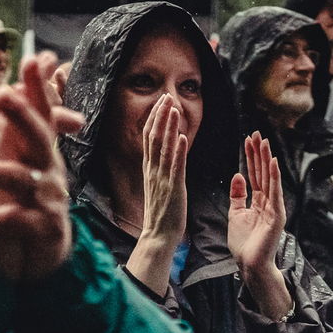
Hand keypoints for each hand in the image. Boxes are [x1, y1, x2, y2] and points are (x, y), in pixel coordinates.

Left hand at [0, 53, 79, 280]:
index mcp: (38, 152)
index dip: (38, 87)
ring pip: (17, 179)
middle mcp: (48, 171)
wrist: (41, 260)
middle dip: (24, 114)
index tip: (34, 58)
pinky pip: (15, 221)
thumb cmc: (20, 204)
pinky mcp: (42, 229)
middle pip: (39, 137)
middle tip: (5, 93)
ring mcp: (48, 200)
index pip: (39, 113)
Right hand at [139, 93, 189, 242]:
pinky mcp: (173, 188)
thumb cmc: (161, 212)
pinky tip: (183, 137)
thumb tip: (166, 149)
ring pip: (163, 147)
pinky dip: (178, 151)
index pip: (150, 137)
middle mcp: (153, 170)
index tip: (161, 102)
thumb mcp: (157, 184)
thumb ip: (159, 166)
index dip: (155, 117)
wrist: (158, 236)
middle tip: (166, 96)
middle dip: (160, 115)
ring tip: (173, 109)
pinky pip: (175, 167)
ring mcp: (162, 179)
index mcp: (149, 169)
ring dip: (169, 126)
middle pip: (153, 137)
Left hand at [228, 132, 291, 321]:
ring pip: (269, 179)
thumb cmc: (244, 243)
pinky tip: (273, 164)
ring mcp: (274, 208)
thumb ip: (238, 195)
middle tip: (257, 133)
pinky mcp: (277, 216)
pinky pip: (275, 193)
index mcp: (258, 201)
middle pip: (262, 172)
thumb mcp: (235, 214)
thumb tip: (237, 174)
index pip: (254, 173)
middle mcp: (268, 201)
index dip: (251, 157)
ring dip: (267, 160)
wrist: (250, 265)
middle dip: (259, 153)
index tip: (248, 139)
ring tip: (264, 142)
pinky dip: (274, 178)